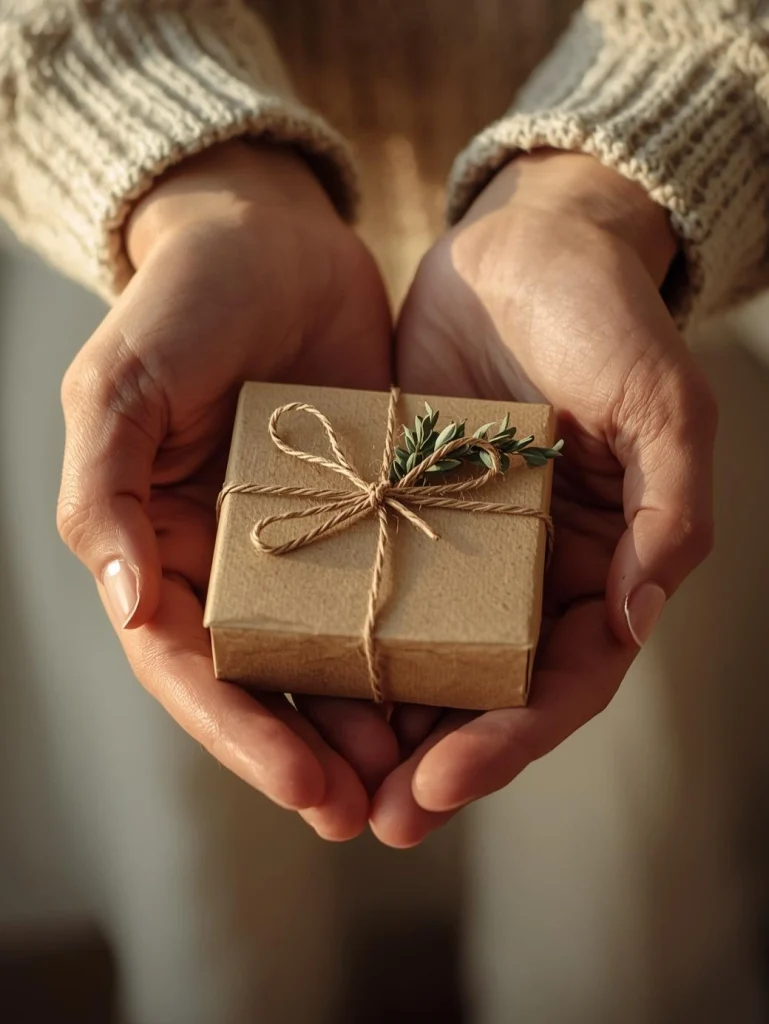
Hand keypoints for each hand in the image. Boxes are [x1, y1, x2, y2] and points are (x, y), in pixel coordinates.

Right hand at [57, 141, 397, 839]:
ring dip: (374, 720)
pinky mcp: (370, 512)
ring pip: (335, 656)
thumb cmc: (182, 301)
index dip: (243, 736)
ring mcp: (305, 543)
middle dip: (318, 753)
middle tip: (379, 810)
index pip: (191, 669)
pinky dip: (417, 646)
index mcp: (158, 547)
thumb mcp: (122, 385)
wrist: (273, 236)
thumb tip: (123, 603)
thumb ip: (103, 490)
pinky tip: (459, 684)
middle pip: (268, 684)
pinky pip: (392, 593)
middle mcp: (228, 563)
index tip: (309, 788)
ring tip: (426, 773)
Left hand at [372, 150, 716, 846]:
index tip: (442, 785)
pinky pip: (371, 587)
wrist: (525, 246)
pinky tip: (296, 677)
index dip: (510, 742)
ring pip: (423, 658)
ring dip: (380, 724)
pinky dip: (342, 640)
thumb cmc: (606, 317)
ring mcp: (461, 550)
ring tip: (325, 781)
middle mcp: (529, 576)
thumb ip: (670, 512)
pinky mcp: (400, 510)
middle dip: (435, 761)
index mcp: (601, 568)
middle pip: (486, 694)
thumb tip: (637, 620)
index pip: (562, 683)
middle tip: (375, 821)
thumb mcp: (661, 405)